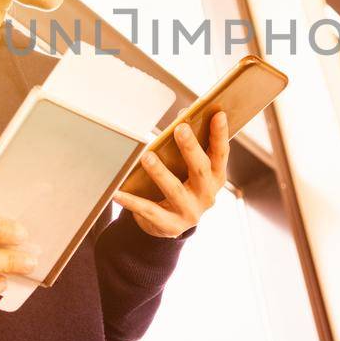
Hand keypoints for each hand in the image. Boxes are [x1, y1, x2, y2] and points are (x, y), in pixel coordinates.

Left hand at [113, 110, 229, 238]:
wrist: (169, 223)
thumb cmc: (180, 184)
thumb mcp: (188, 168)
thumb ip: (189, 146)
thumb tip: (181, 118)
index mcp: (216, 178)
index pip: (220, 154)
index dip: (220, 135)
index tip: (219, 114)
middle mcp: (207, 196)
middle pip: (201, 170)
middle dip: (190, 148)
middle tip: (180, 128)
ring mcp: (190, 213)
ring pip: (174, 190)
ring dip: (160, 172)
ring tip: (147, 156)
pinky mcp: (170, 226)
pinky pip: (149, 211)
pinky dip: (132, 201)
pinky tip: (118, 192)